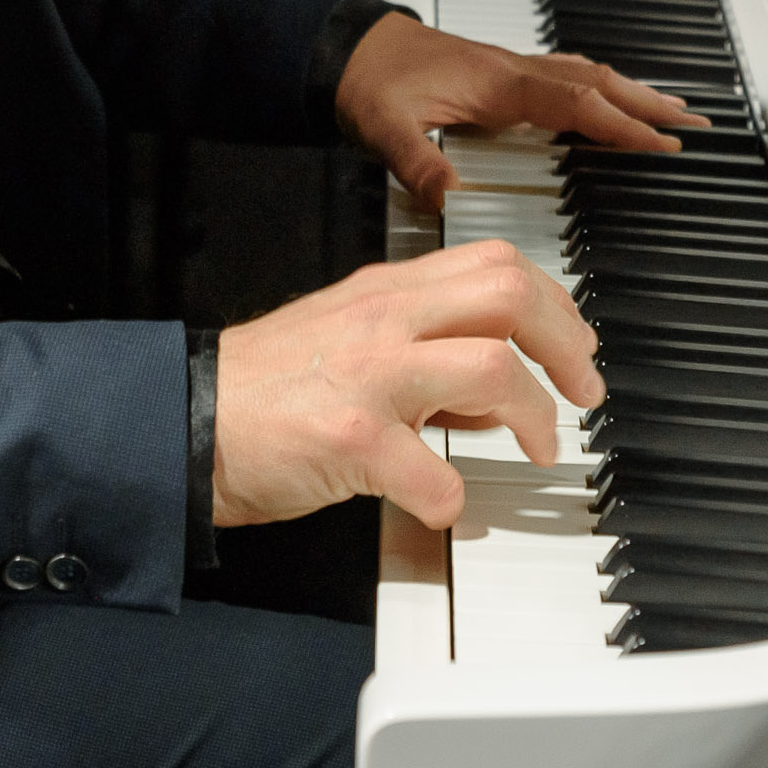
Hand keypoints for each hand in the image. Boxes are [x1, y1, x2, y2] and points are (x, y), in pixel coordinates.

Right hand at [212, 240, 601, 530]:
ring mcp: (368, 375)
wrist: (186, 420)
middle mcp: (382, 321)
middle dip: (566, 346)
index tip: (574, 348)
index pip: (495, 265)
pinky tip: (444, 502)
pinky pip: (434, 471)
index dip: (554, 304)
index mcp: (385, 294)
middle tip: (581, 393)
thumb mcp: (352, 344)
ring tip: (539, 446)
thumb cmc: (267, 390)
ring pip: (489, 367)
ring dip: (533, 414)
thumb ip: (425, 356)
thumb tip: (497, 390)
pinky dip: (453, 497)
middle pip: (508, 294)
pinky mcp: (351, 438)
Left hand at [336, 12, 706, 209]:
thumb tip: (446, 194)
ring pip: (587, 76)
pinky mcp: (501, 75)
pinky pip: (567, 77)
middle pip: (597, 83)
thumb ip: (416, 161)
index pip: (577, 103)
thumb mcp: (384, 127)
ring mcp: (510, 70)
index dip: (622, 125)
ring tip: (671, 112)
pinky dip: (600, 90)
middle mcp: (512, 72)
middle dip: (649, 104)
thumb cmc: (369, 81)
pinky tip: (607, 103)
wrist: (347, 50)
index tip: (664, 144)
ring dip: (631, 93)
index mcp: (498, 83)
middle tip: (695, 124)